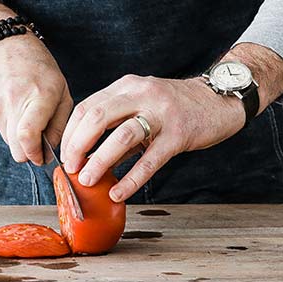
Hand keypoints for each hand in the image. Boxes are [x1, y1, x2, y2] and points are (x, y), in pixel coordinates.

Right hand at [0, 2, 71, 164]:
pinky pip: (1, 130)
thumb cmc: (39, 66)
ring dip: (20, 140)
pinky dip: (11, 128)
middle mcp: (13, 103)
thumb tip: (50, 151)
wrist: (4, 45)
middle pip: (17, 150)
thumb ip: (59, 124)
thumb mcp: (62, 90)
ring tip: (29, 119)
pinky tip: (17, 110)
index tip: (43, 157)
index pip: (28, 137)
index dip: (35, 155)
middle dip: (29, 154)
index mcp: (38, 96)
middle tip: (39, 145)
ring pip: (9, 143)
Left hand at [60, 75, 245, 201]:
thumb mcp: (141, 108)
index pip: (87, 107)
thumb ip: (116, 128)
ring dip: (99, 161)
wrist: (218, 100)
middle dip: (77, 145)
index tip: (65, 156)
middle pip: (97, 117)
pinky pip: (149, 160)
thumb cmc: (175, 108)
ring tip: (87, 181)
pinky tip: (118, 192)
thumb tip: (88, 159)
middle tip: (70, 169)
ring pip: (121, 136)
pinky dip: (131, 179)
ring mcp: (161, 113)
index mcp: (126, 87)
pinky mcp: (178, 134)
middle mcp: (141, 95)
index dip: (71, 134)